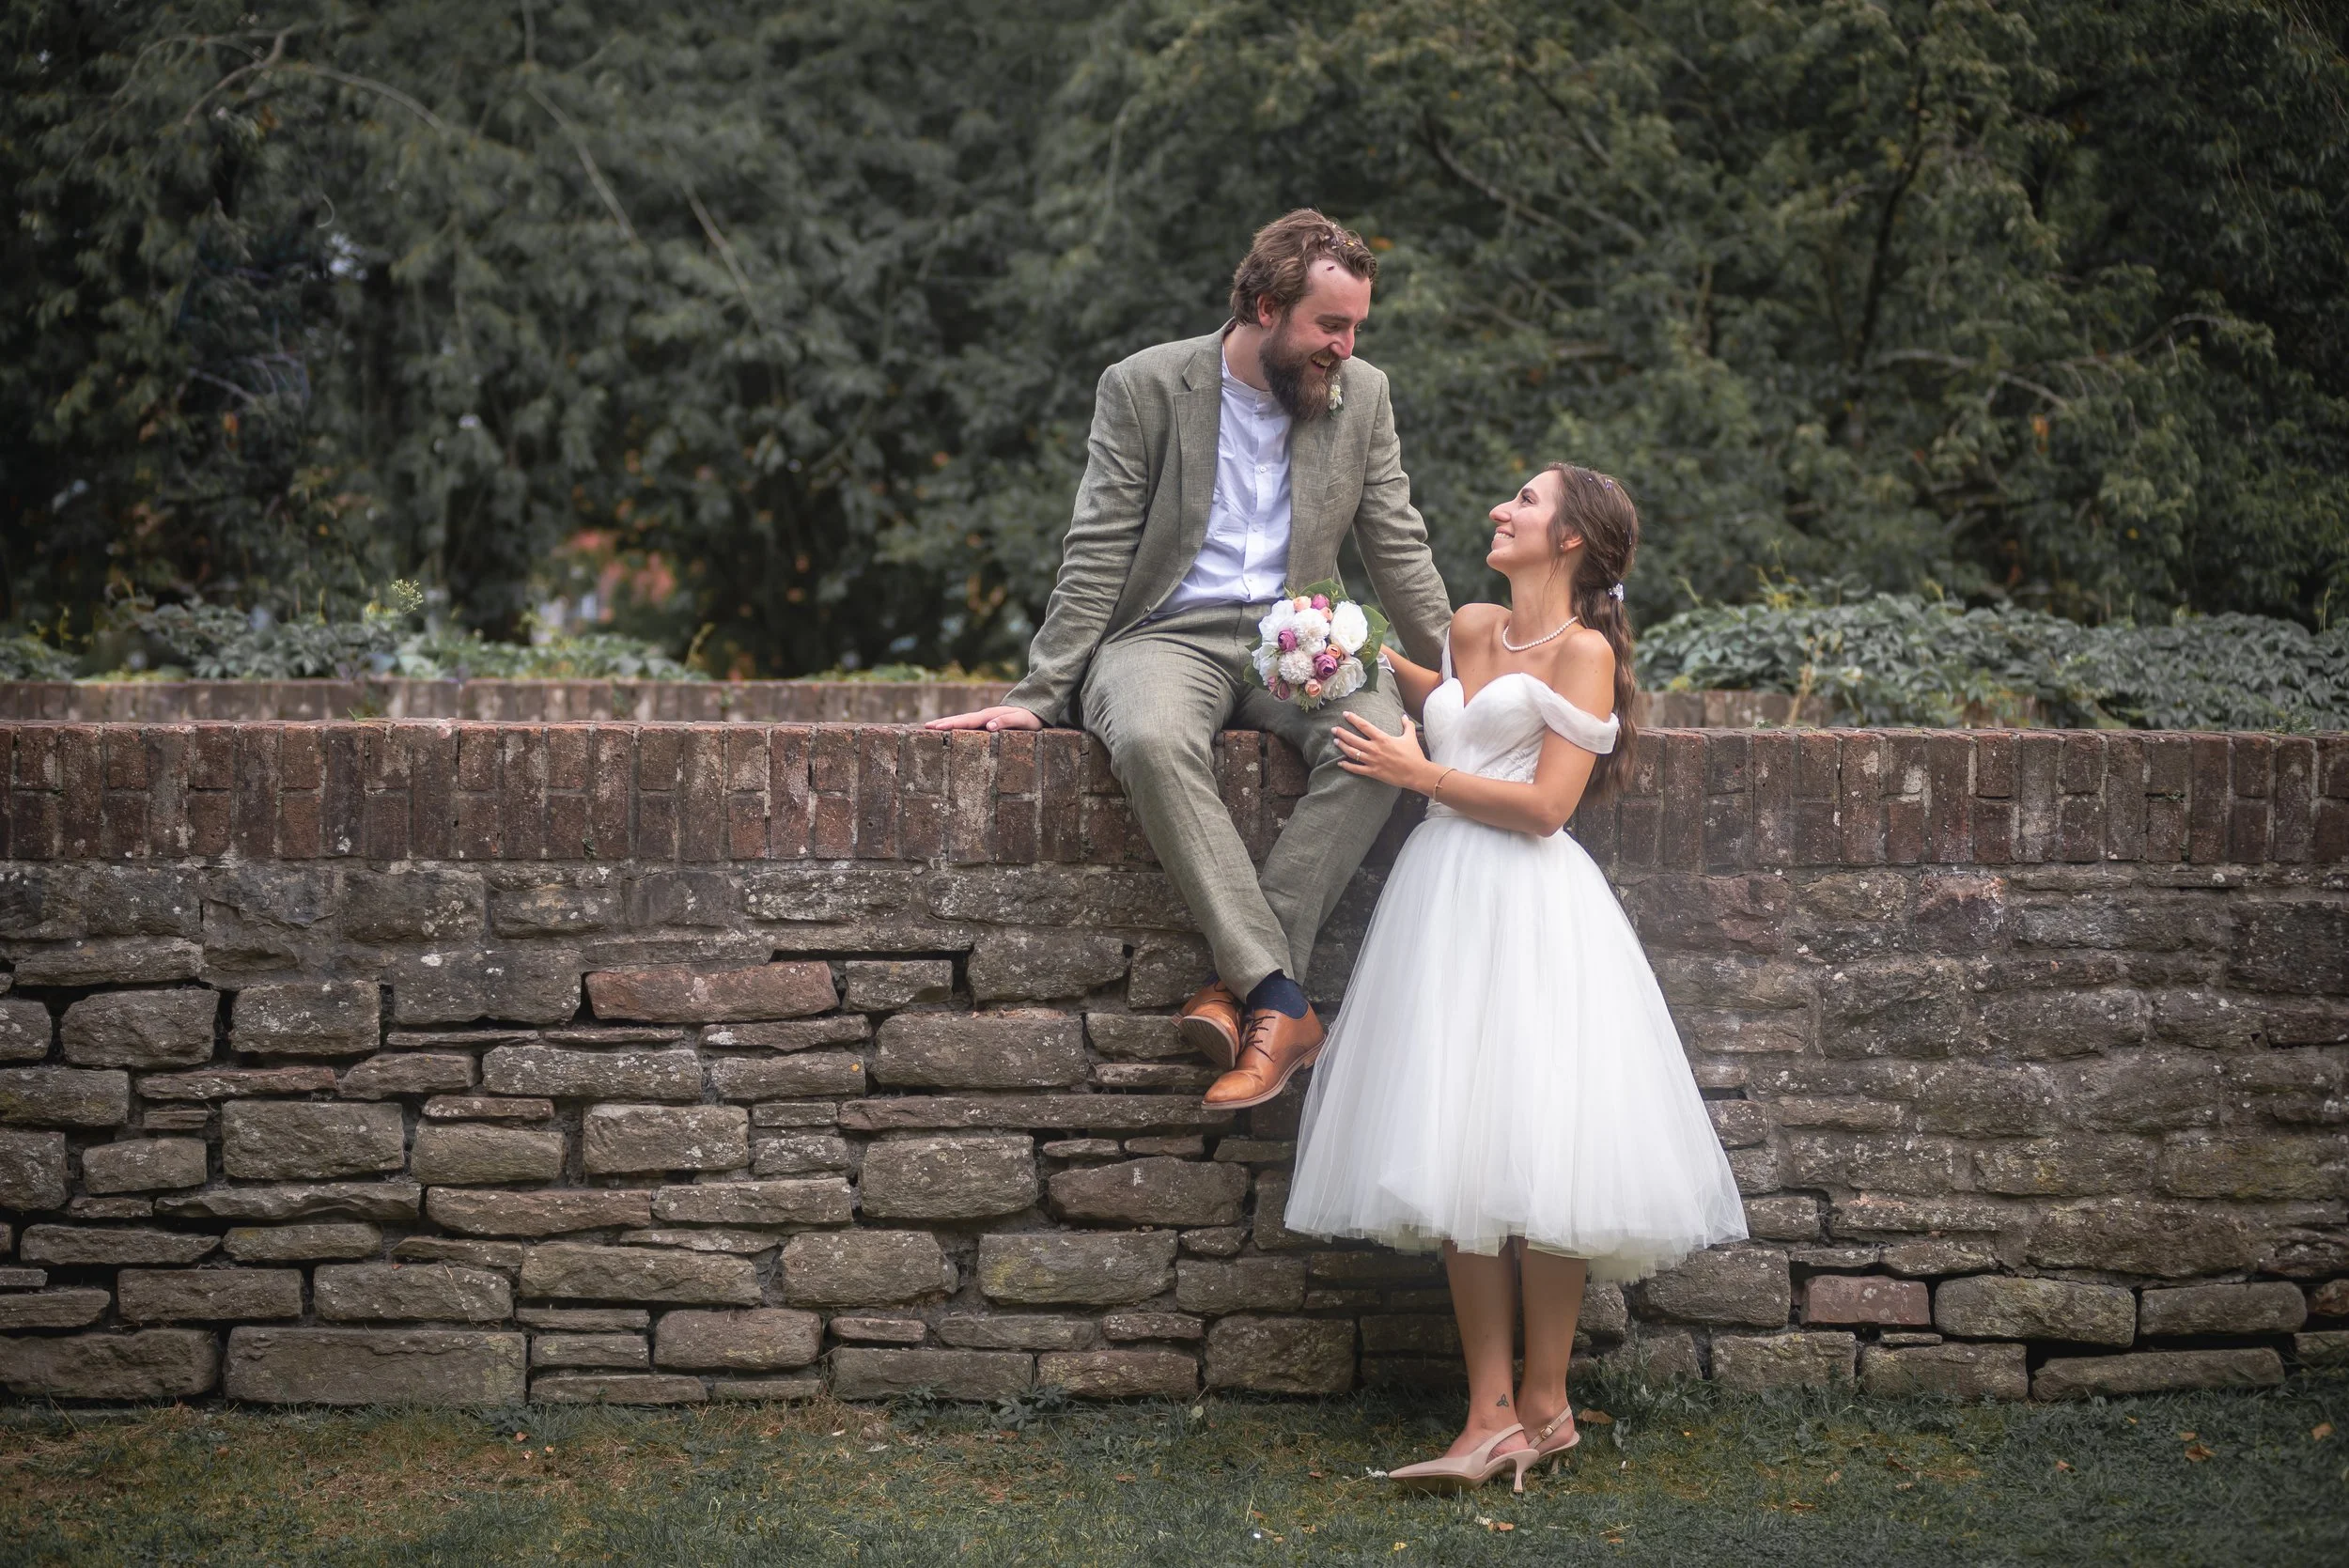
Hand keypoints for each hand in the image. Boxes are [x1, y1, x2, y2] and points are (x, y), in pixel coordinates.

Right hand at [924, 704, 1043, 731]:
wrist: (1035, 711)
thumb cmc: (1030, 718)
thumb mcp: (1022, 721)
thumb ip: (1006, 721)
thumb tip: (989, 727)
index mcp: (989, 716)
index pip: (968, 721)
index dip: (953, 724)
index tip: (938, 727)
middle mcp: (984, 715)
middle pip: (960, 719)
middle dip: (943, 722)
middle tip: (926, 726)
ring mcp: (983, 718)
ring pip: (962, 720)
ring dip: (946, 723)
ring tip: (930, 726)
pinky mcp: (985, 722)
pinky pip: (967, 723)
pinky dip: (955, 725)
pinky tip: (947, 729)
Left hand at [1331, 710, 1430, 788]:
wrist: (1416, 773)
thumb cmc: (1413, 755)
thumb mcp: (1410, 737)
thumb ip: (1406, 725)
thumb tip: (1403, 715)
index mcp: (1382, 738)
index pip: (1364, 726)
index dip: (1353, 719)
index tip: (1345, 714)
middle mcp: (1375, 748)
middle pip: (1353, 739)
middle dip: (1342, 733)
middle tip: (1334, 729)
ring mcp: (1372, 761)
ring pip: (1352, 753)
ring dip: (1342, 746)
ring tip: (1335, 741)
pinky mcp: (1373, 772)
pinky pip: (1356, 769)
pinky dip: (1347, 766)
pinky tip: (1340, 762)